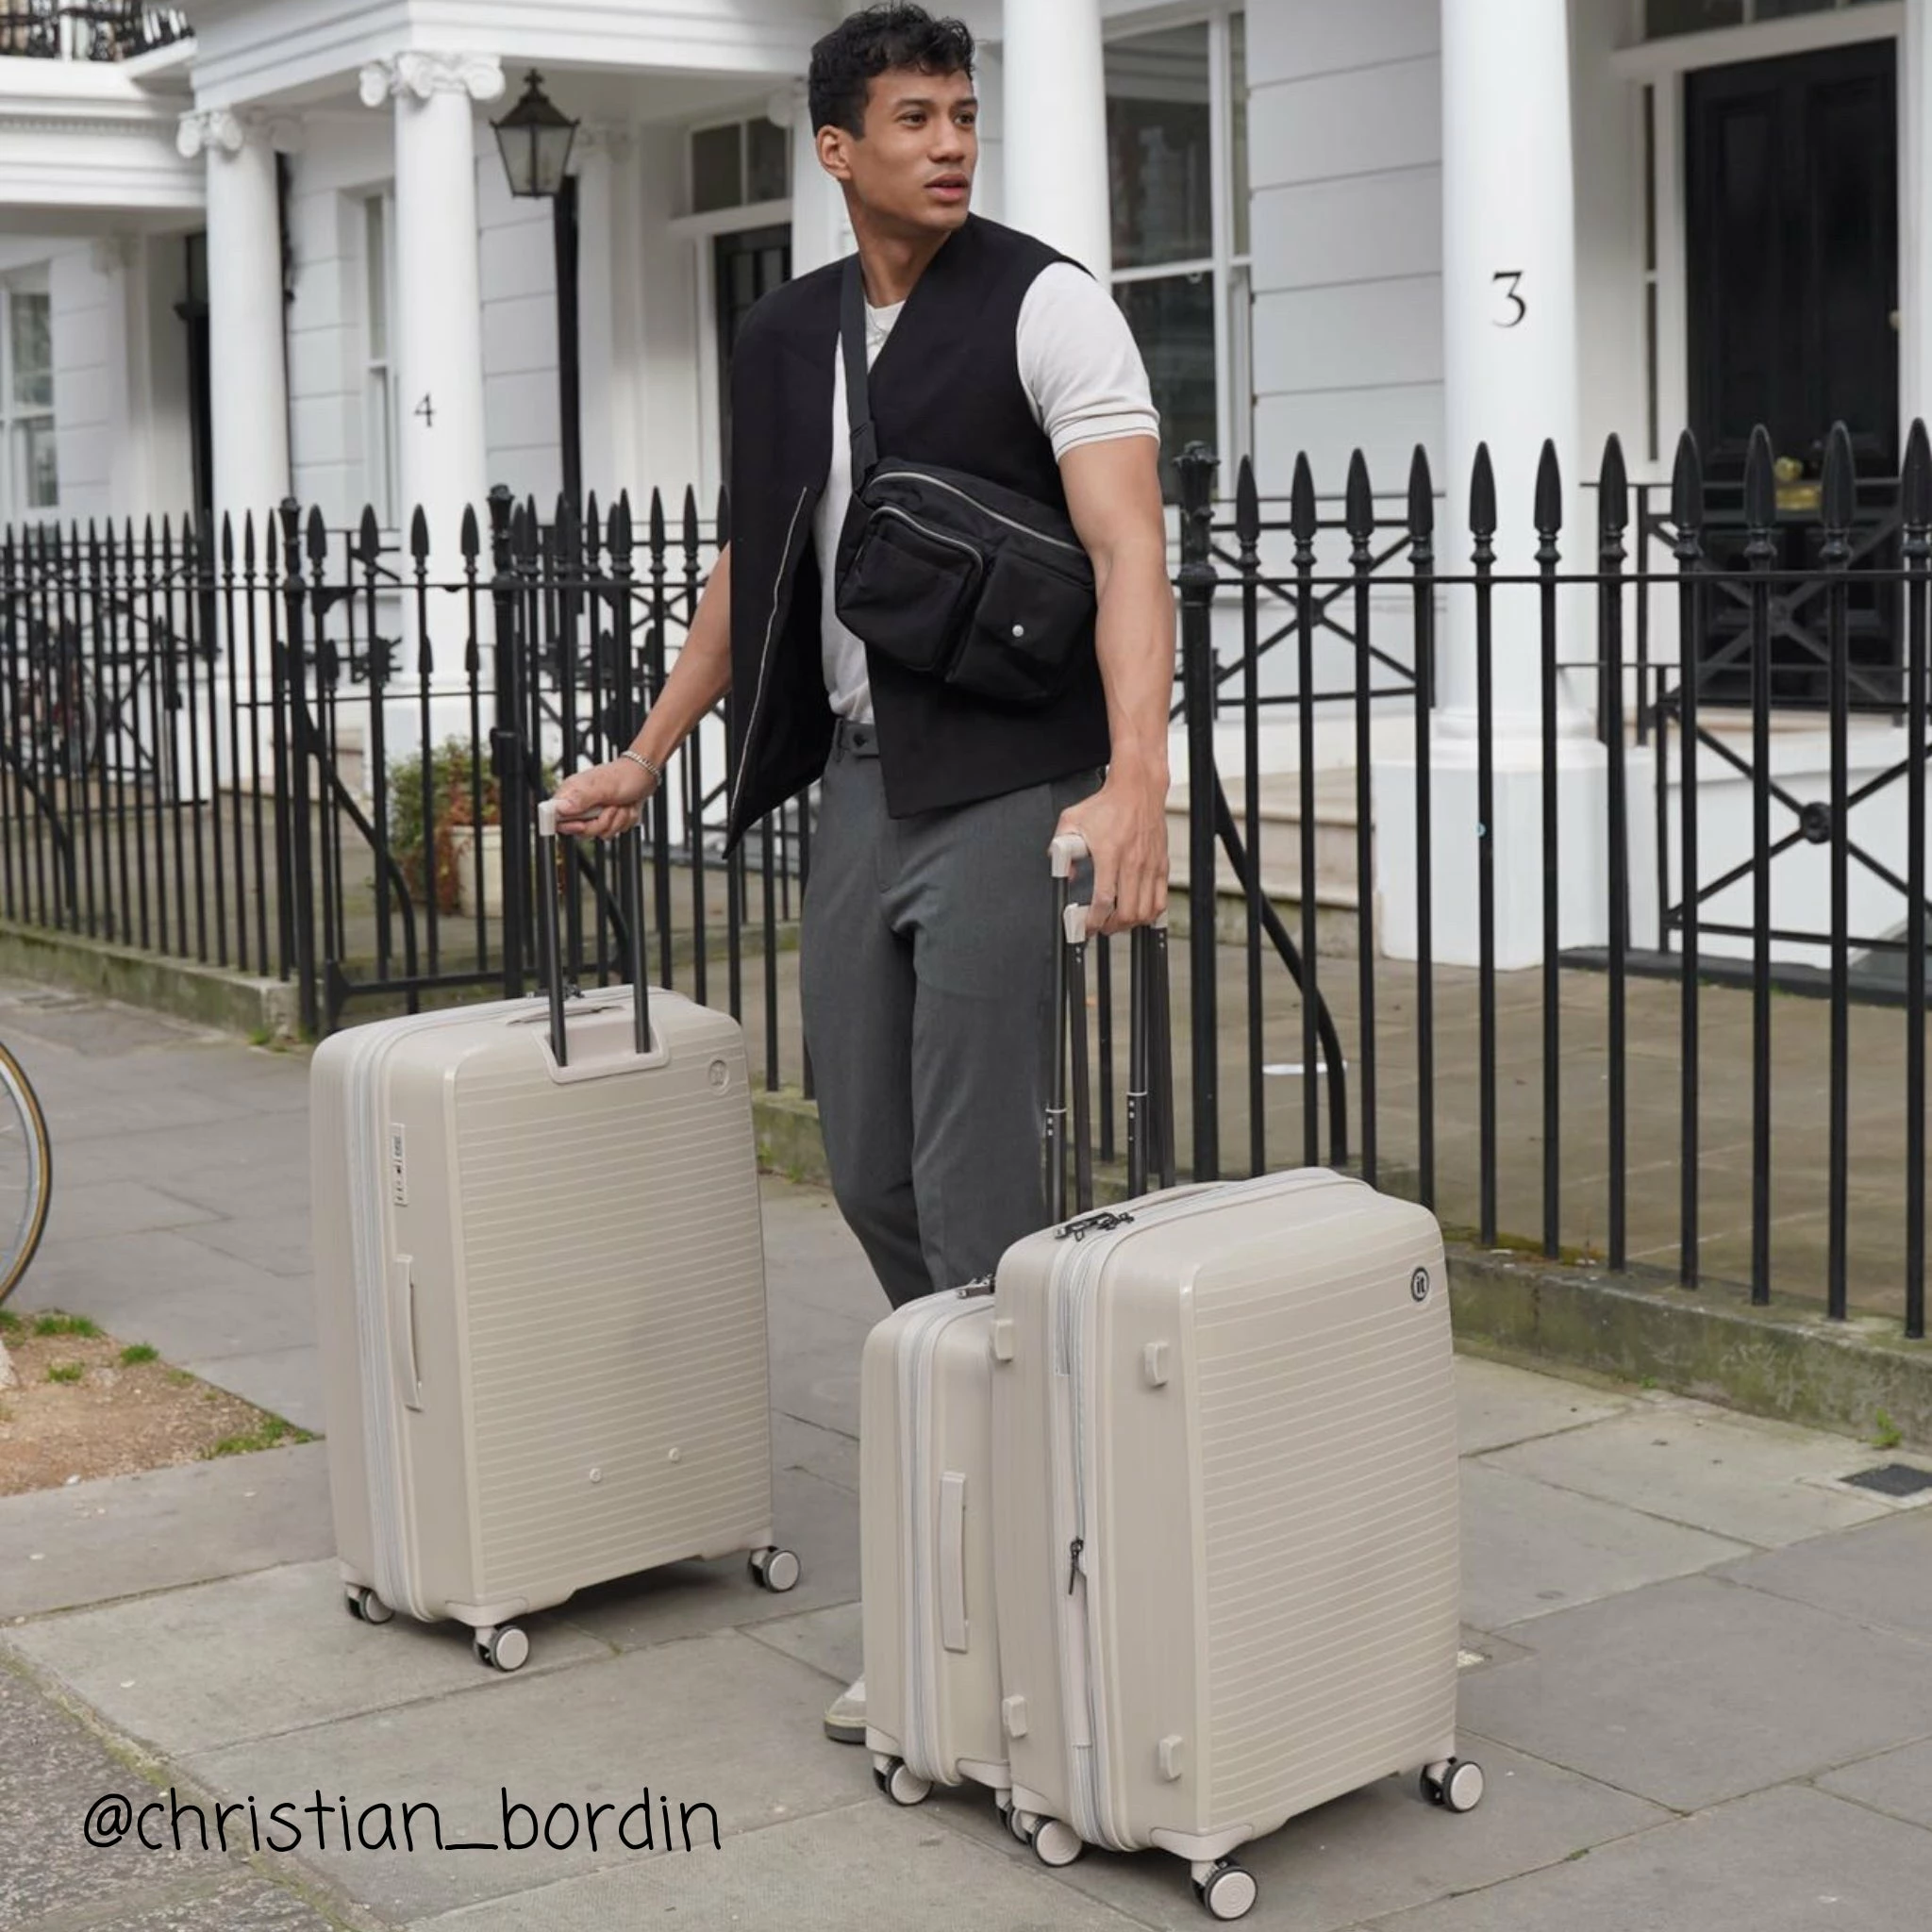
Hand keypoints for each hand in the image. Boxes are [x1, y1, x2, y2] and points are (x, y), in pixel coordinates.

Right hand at [550, 757, 655, 840]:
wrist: (645, 775)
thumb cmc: (624, 776)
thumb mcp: (602, 787)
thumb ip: (580, 799)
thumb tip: (560, 809)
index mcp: (572, 793)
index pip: (555, 817)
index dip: (567, 826)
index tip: (581, 824)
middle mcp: (580, 804)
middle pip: (580, 831)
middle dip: (601, 823)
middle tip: (610, 807)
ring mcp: (594, 813)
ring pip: (599, 833)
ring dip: (616, 820)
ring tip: (621, 804)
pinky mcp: (607, 819)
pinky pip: (612, 831)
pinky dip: (623, 821)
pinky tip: (626, 808)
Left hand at [1055, 768, 1168, 936]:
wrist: (1137, 789)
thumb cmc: (1107, 804)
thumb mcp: (1072, 821)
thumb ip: (1061, 848)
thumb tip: (1063, 873)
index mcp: (1110, 854)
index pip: (1104, 899)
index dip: (1094, 920)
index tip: (1086, 926)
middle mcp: (1133, 862)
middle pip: (1128, 912)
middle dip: (1111, 927)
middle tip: (1101, 926)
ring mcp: (1150, 865)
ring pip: (1146, 911)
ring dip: (1131, 923)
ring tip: (1118, 921)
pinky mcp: (1162, 865)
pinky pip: (1161, 900)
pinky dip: (1151, 913)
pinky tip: (1138, 912)